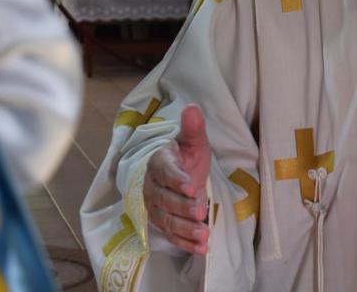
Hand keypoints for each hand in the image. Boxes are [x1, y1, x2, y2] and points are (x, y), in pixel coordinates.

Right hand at [143, 104, 211, 253]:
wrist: (178, 174)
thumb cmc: (186, 156)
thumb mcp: (194, 142)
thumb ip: (193, 129)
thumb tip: (193, 108)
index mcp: (159, 163)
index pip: (165, 172)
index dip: (177, 179)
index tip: (191, 185)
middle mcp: (153, 187)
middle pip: (165, 200)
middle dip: (183, 207)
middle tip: (200, 211)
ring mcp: (156, 207)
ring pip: (167, 220)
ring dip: (185, 229)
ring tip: (203, 235)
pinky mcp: (162, 222)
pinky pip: (171, 235)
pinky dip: (185, 243)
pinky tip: (201, 248)